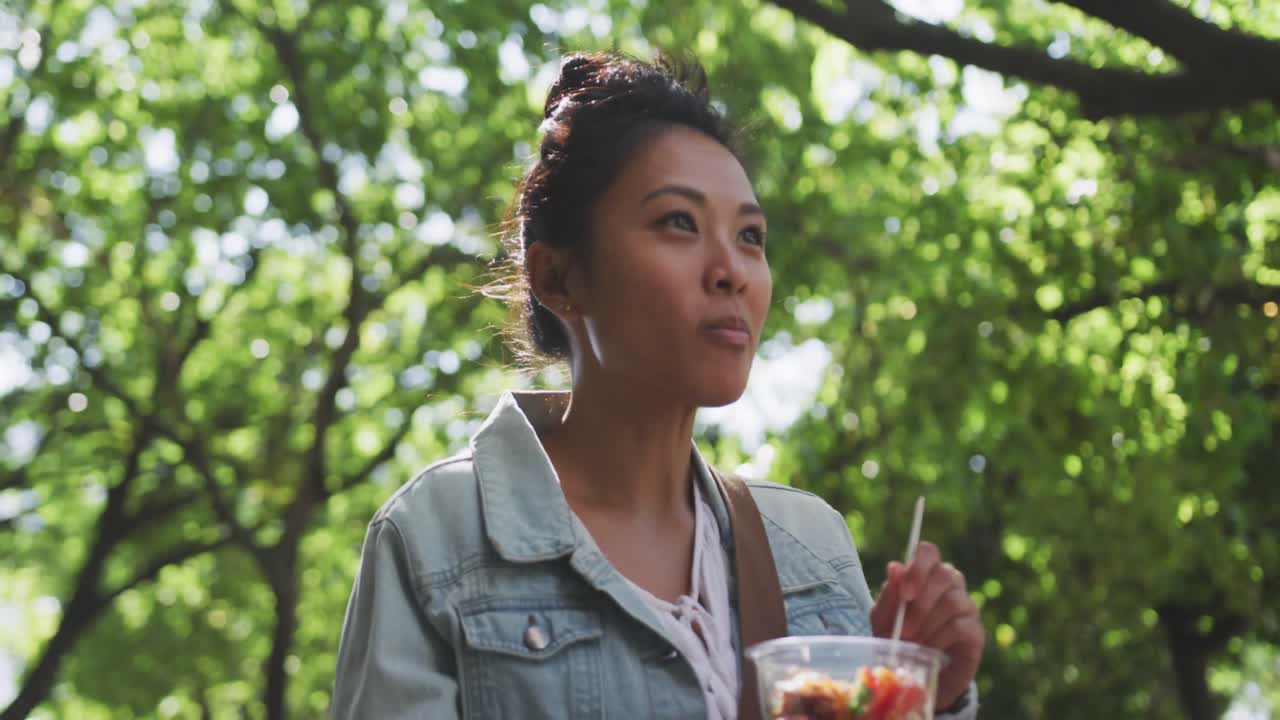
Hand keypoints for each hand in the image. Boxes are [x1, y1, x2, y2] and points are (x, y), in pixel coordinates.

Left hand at [870, 541, 983, 709]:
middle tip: (904, 629)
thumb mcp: (883, 618)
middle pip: (944, 574)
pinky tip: (929, 650)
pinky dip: (938, 638)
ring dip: (927, 624)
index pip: (928, 551)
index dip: (918, 567)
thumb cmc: (897, 638)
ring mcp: (966, 606)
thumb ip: (889, 594)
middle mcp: (950, 584)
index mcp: (925, 574)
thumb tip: (894, 566)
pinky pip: (959, 626)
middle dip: (920, 604)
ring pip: (951, 601)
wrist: (914, 674)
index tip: (905, 594)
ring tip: (913, 642)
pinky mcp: (976, 631)